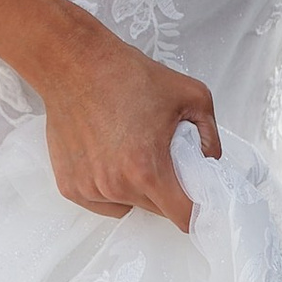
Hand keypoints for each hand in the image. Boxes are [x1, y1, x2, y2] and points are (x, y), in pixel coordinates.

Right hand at [35, 15, 221, 227]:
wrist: (74, 64)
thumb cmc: (126, 75)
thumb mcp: (191, 95)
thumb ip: (211, 135)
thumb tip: (210, 161)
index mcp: (147, 169)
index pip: (183, 217)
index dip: (198, 212)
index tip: (201, 202)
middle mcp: (115, 185)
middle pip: (157, 210)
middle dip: (167, 191)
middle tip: (163, 158)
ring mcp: (89, 189)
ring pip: (128, 206)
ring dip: (136, 189)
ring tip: (130, 150)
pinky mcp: (70, 186)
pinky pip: (102, 202)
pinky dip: (110, 187)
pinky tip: (108, 156)